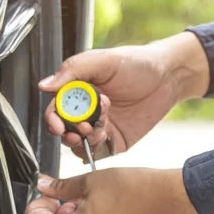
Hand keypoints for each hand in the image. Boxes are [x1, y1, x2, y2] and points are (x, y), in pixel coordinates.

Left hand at [24, 169, 203, 213]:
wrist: (168, 199)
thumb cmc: (133, 189)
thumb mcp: (90, 181)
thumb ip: (62, 187)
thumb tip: (44, 186)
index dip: (37, 205)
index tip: (46, 192)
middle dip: (55, 211)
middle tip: (67, 191)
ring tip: (86, 196)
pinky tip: (99, 204)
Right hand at [39, 31, 209, 158]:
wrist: (169, 76)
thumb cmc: (137, 63)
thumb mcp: (103, 61)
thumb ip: (73, 71)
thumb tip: (45, 85)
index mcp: (79, 91)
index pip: (56, 108)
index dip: (53, 117)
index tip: (57, 123)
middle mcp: (87, 111)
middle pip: (64, 130)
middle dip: (66, 133)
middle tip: (79, 129)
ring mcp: (100, 127)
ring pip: (78, 144)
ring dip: (81, 141)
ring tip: (94, 130)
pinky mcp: (115, 141)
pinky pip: (98, 152)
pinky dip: (96, 148)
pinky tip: (105, 135)